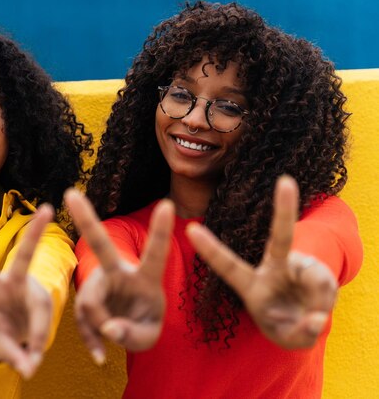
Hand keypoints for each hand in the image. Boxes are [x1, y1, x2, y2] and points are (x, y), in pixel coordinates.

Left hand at [0, 203, 53, 379]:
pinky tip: (31, 359)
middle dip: (35, 234)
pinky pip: (44, 326)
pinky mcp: (44, 305)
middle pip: (26, 257)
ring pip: (41, 308)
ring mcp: (32, 293)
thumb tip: (29, 369)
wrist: (14, 337)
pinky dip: (38, 344)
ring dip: (36, 336)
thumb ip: (12, 354)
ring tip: (27, 362)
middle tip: (46, 209)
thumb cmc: (0, 332)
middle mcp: (14, 283)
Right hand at [64, 189, 173, 364]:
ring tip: (116, 341)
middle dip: (86, 220)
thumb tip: (108, 328)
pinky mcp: (84, 301)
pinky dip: (92, 341)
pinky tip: (100, 356)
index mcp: (145, 278)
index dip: (160, 231)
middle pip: (101, 247)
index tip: (168, 205)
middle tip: (70, 193)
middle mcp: (118, 274)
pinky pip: (82, 321)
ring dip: (102, 330)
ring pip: (90, 305)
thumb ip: (134, 335)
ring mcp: (97, 286)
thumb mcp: (149, 337)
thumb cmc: (144, 324)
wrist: (126, 329)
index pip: (155, 253)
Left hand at [185, 175, 337, 348]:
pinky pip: (327, 286)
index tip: (191, 228)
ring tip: (309, 316)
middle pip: (280, 239)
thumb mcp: (286, 336)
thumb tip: (316, 318)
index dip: (210, 249)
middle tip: (286, 181)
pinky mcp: (318, 271)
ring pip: (316, 281)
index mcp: (250, 285)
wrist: (304, 322)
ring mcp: (298, 267)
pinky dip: (326, 304)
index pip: (227, 265)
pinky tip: (317, 308)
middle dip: (285, 210)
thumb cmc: (284, 324)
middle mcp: (273, 269)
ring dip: (317, 304)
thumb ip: (298, 332)